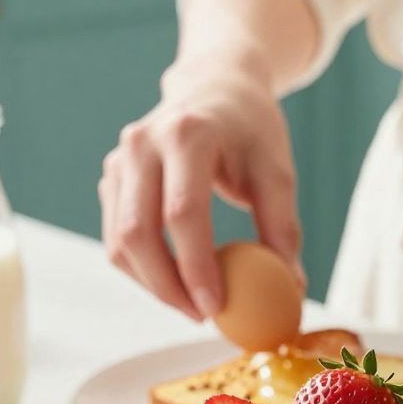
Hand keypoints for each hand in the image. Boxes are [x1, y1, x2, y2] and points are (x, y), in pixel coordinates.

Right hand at [99, 50, 303, 321]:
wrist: (214, 86)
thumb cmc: (250, 129)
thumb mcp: (276, 169)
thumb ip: (282, 226)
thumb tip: (291, 287)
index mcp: (187, 134)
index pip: (183, 213)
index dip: (196, 267)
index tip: (216, 308)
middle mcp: (142, 144)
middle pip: (139, 232)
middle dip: (167, 286)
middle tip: (201, 316)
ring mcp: (120, 160)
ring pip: (119, 241)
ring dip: (152, 284)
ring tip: (191, 304)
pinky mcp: (111, 177)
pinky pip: (116, 236)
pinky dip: (142, 268)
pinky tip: (174, 280)